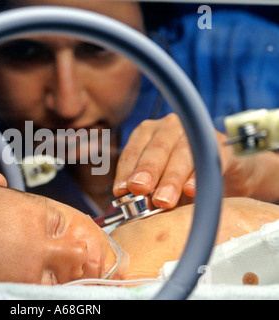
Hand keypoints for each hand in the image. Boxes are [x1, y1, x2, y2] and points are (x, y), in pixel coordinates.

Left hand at [113, 113, 278, 208]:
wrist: (226, 172)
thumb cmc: (183, 176)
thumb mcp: (158, 180)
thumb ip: (144, 188)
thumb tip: (127, 202)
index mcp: (148, 133)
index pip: (132, 151)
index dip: (126, 171)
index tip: (121, 191)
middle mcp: (170, 127)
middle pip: (156, 150)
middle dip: (147, 171)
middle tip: (139, 191)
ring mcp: (196, 133)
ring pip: (181, 154)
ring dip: (171, 179)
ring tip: (163, 200)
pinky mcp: (220, 146)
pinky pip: (208, 159)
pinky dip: (197, 177)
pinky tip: (191, 191)